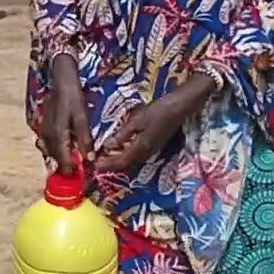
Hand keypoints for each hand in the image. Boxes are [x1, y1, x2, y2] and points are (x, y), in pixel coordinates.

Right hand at [40, 53, 92, 174]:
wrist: (61, 82)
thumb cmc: (74, 98)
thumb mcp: (83, 118)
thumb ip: (84, 140)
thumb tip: (88, 159)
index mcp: (58, 135)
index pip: (63, 160)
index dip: (70, 171)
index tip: (78, 179)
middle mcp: (47, 136)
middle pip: (55, 159)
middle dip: (65, 167)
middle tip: (76, 174)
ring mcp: (42, 132)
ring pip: (50, 153)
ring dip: (59, 160)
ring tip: (70, 164)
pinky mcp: (42, 129)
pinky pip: (46, 146)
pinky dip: (54, 151)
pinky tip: (62, 150)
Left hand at [95, 73, 216, 173]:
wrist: (179, 108)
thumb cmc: (158, 111)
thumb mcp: (137, 121)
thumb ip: (122, 134)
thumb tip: (107, 145)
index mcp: (141, 148)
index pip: (121, 162)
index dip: (107, 165)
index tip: (94, 165)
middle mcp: (146, 153)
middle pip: (126, 165)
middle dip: (111, 166)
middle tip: (97, 163)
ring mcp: (152, 151)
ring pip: (132, 162)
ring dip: (118, 162)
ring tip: (105, 157)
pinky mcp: (154, 146)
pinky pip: (137, 156)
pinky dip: (126, 156)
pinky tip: (119, 149)